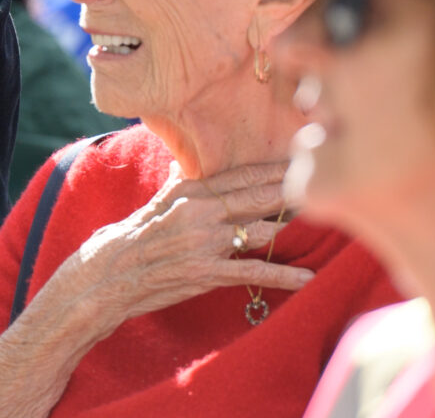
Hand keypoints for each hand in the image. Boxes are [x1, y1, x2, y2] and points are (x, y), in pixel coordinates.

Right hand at [39, 162, 309, 338]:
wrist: (110, 273)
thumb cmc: (135, 235)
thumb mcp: (159, 200)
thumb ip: (182, 182)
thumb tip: (191, 163)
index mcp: (190, 190)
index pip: (240, 175)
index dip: (273, 168)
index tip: (301, 158)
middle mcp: (200, 211)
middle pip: (257, 197)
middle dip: (291, 189)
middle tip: (321, 179)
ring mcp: (205, 243)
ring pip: (259, 230)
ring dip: (290, 227)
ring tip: (324, 220)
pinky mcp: (207, 273)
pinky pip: (253, 272)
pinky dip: (283, 275)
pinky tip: (308, 276)